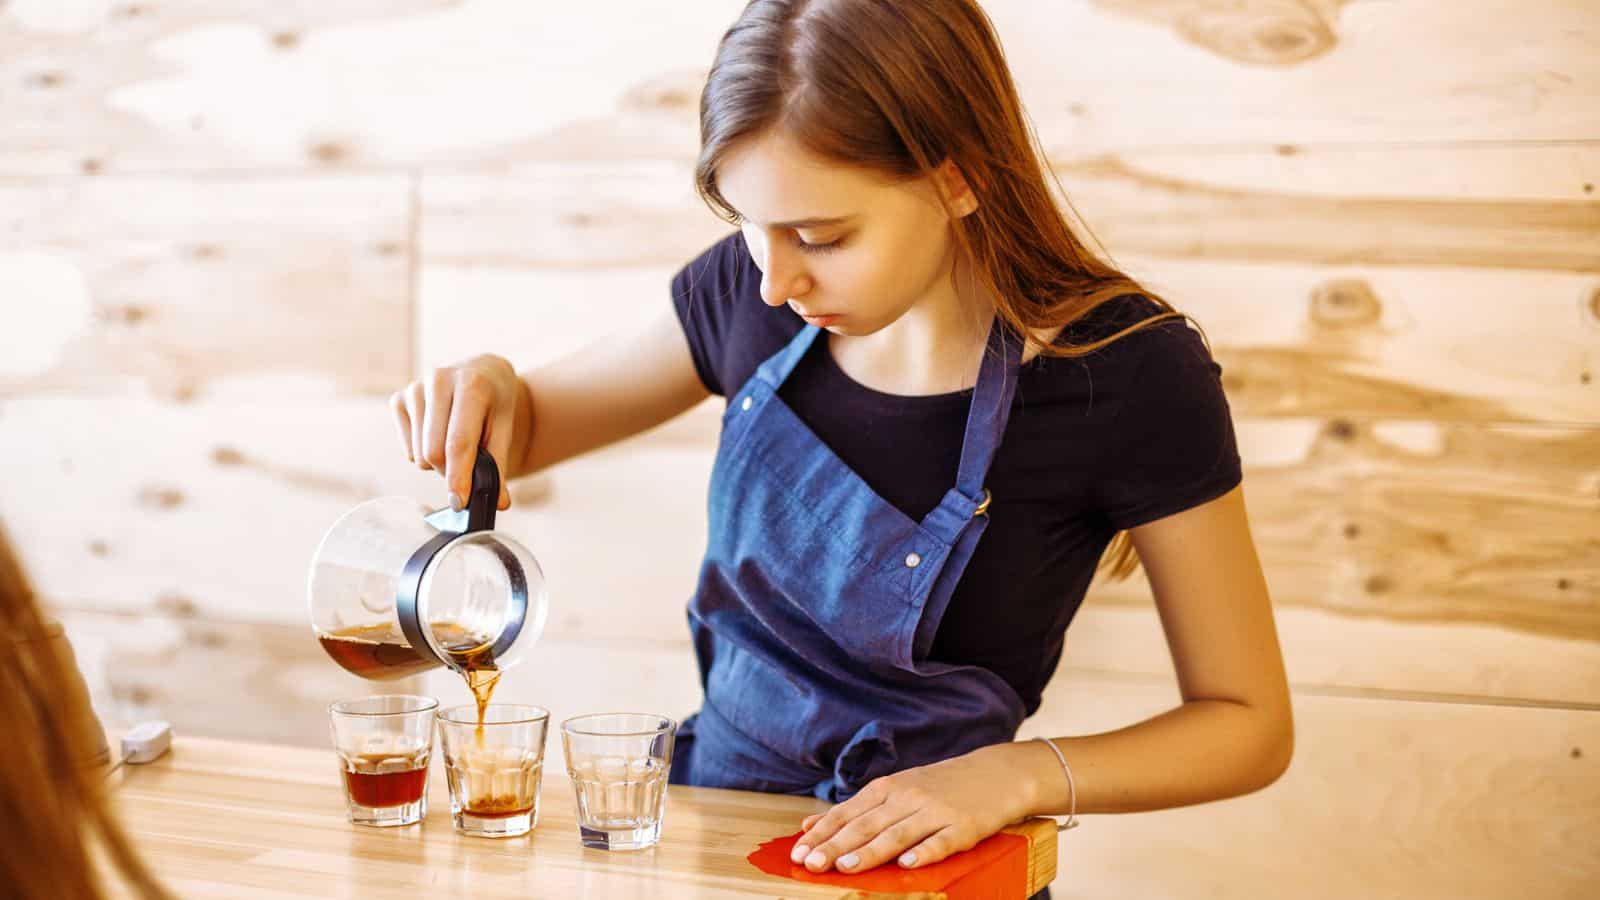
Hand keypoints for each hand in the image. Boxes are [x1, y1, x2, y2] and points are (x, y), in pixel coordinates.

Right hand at [390, 354, 526, 509]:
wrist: (483, 373)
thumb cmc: (496, 404)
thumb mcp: (505, 430)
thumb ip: (499, 467)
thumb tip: (499, 504)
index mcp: (471, 384)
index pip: (459, 442)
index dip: (459, 477)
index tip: (460, 502)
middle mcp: (439, 380)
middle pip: (434, 452)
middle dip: (451, 471)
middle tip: (469, 465)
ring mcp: (415, 388)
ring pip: (419, 454)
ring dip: (438, 463)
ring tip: (456, 443)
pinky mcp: (398, 399)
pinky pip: (408, 450)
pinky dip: (424, 453)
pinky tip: (438, 433)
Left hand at [789, 743, 1036, 873]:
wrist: (997, 773)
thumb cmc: (941, 786)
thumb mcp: (897, 789)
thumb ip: (857, 809)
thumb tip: (810, 827)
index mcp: (889, 787)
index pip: (848, 812)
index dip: (823, 833)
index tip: (799, 852)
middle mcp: (908, 797)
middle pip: (867, 825)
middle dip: (836, 846)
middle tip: (812, 864)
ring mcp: (937, 812)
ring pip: (898, 834)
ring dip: (871, 851)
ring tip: (847, 867)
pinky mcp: (964, 827)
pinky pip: (941, 842)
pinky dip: (924, 853)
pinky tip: (908, 864)